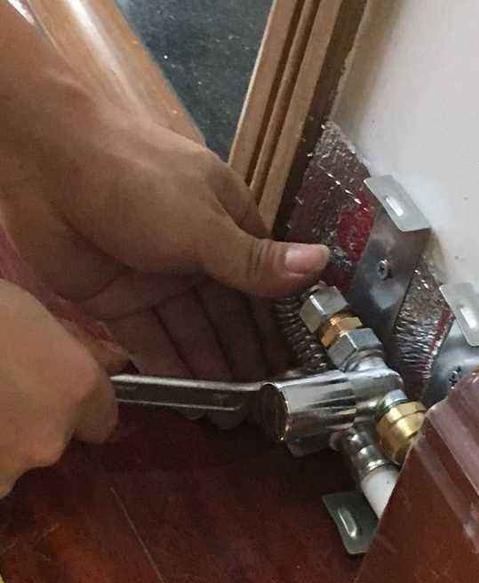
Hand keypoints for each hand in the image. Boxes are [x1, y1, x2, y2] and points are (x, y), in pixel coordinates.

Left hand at [0, 66, 328, 382]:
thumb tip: (323, 265)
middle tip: (261, 405)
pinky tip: (187, 399)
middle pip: (226, 317)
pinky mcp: (117, 300)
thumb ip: (256, 260)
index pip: (261, 285)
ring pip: (190, 334)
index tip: (293, 368)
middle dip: (243, 358)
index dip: (276, 327)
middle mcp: (196, 256)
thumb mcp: (206, 225)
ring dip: (209, 370)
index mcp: (227, 226)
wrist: (47, 161)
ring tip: (229, 415)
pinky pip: (149, 340)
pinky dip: (168, 367)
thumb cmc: (140, 182)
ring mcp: (156, 280)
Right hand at [0, 280, 124, 496]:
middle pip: (49, 442)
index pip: (102, 421)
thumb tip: (112, 361)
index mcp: (76, 388)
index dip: (76, 406)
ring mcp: (3, 469)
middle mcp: (50, 438)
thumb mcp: (30, 309)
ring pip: (7, 463)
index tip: (50, 391)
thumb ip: (73, 347)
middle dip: (26, 421)